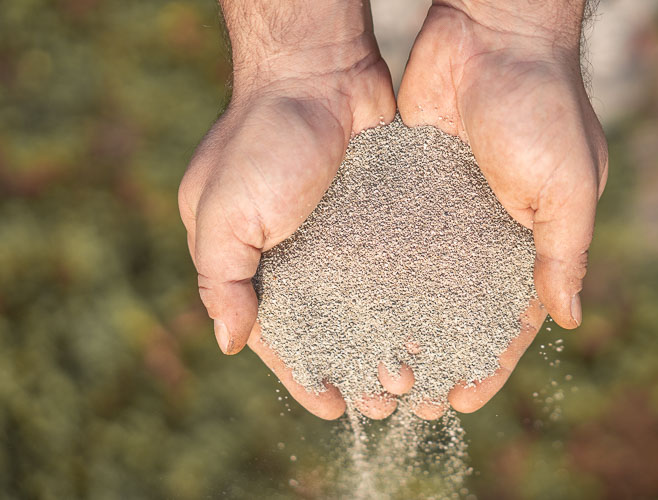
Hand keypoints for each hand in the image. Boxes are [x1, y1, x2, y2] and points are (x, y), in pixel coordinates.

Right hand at [178, 0, 394, 419]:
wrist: (319, 67)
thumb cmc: (262, 136)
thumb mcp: (224, 211)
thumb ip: (222, 278)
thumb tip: (231, 343)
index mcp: (247, 257)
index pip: (276, 334)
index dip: (303, 375)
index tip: (335, 408)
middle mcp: (294, 251)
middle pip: (327, 327)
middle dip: (355, 366)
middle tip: (388, 400)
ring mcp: (338, 232)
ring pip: (367, 305)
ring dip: (388, 342)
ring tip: (418, 374)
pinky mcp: (378, 212)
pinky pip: (395, 267)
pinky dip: (410, 299)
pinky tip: (435, 325)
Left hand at [391, 0, 608, 417]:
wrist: (491, 30)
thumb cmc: (542, 103)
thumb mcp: (567, 183)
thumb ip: (564, 251)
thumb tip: (569, 319)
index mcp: (534, 237)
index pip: (512, 318)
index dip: (490, 363)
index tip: (462, 401)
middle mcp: (488, 230)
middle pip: (461, 311)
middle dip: (438, 355)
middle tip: (408, 396)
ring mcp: (447, 210)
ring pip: (422, 284)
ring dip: (402, 326)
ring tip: (376, 365)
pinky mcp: (409, 185)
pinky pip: (392, 241)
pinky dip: (377, 277)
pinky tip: (353, 309)